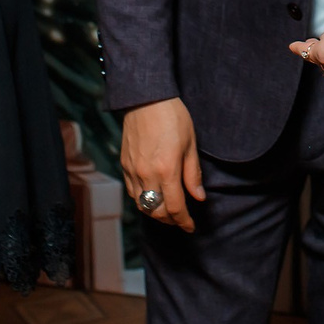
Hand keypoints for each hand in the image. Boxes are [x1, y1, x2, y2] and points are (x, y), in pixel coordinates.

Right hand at [120, 97, 203, 232]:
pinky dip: (142, 200)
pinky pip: (132, 191)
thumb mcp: (191, 144)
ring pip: (141, 204)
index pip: (174, 207)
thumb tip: (199, 197)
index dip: (184, 221)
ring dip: (155, 213)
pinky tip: (152, 196)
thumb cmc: (173, 116)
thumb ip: (193, 174)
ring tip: (168, 211)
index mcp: (167, 170)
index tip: (191, 226)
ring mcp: (132, 170)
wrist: (146, 97)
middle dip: (170, 220)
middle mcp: (146, 174)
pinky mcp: (124, 164)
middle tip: (181, 220)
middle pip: (156, 211)